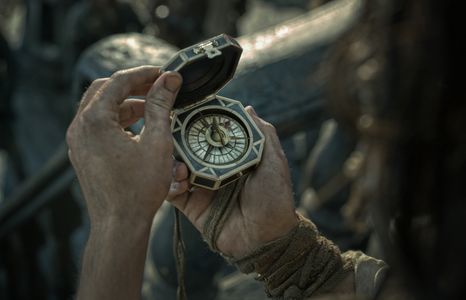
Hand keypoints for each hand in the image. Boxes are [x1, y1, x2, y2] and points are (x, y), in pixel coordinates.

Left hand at [67, 66, 181, 225]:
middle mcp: (80, 128)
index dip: (143, 74)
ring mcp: (78, 142)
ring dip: (126, 104)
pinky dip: (118, 121)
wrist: (120, 224)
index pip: (118, 82)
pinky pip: (98, 127)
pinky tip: (140, 128)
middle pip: (105, 91)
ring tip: (154, 109)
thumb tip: (169, 80)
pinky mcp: (83, 154)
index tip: (164, 73)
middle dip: (133, 86)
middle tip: (158, 87)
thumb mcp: (157, 141)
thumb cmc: (139, 188)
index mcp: (94, 120)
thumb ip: (161, 106)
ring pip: (101, 109)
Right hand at [167, 106, 297, 257]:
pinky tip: (179, 180)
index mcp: (231, 157)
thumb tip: (247, 109)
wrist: (266, 239)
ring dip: (172, 162)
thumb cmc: (275, 199)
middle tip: (172, 133)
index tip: (187, 110)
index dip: (198, 122)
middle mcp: (213, 169)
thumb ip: (263, 134)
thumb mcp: (274, 162)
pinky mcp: (191, 206)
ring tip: (180, 164)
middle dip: (177, 139)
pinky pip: (173, 191)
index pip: (209, 134)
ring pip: (176, 167)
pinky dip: (170, 183)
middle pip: (188, 149)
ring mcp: (201, 187)